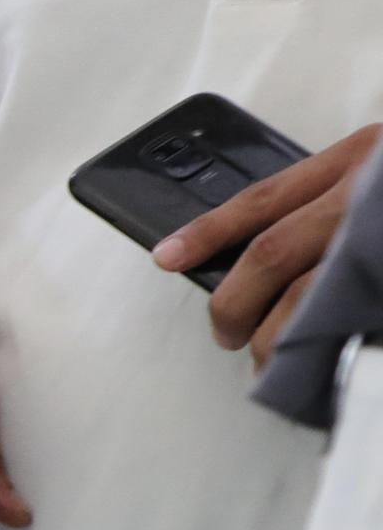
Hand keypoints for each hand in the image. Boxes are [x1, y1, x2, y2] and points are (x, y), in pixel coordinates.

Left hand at [155, 124, 377, 366]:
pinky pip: (362, 325)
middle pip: (275, 256)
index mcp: (361, 159)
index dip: (209, 231)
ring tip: (268, 366)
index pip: (264, 200)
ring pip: (317, 297)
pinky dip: (340, 349)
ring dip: (282, 338)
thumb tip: (274, 251)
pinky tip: (328, 370)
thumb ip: (343, 193)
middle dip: (236, 303)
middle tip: (227, 336)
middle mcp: (370, 197)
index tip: (166, 258)